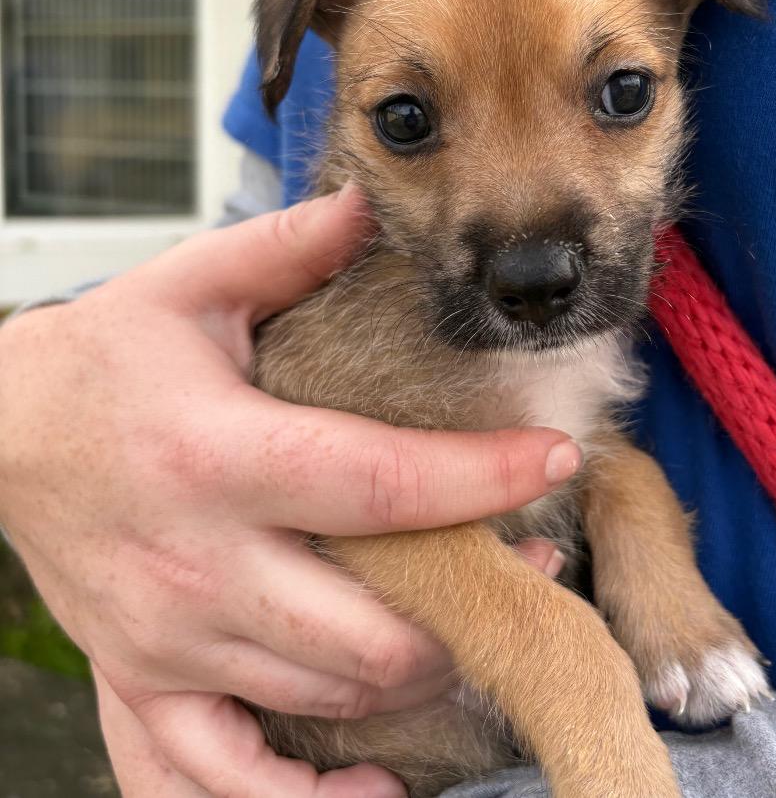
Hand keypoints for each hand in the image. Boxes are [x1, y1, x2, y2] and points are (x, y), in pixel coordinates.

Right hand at [0, 185, 578, 795]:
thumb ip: (288, 248)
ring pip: (329, 693)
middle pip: (370, 621)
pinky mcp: (143, 679)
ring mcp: (167, 638)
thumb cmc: (109, 355)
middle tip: (535, 554)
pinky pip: (214, 777)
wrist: (0, 431)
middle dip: (475, 596)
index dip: (480, 476)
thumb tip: (373, 202)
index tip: (554, 459)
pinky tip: (379, 790)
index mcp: (218, 454)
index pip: (378, 481)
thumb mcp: (191, 283)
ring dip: (423, 669)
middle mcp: (197, 561)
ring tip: (484, 617)